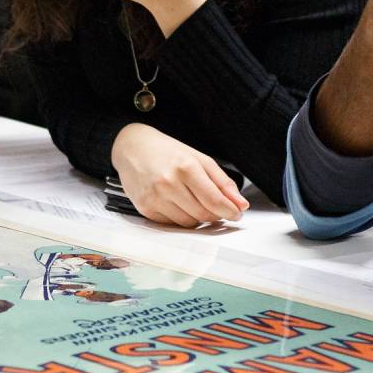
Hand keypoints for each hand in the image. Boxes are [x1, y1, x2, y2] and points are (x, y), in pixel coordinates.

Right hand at [111, 125, 249, 226]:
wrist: (132, 148)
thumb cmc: (166, 152)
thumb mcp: (199, 159)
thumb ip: (222, 182)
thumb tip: (240, 204)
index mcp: (185, 167)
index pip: (214, 200)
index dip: (230, 210)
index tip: (237, 213)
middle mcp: (168, 183)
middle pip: (203, 214)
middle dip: (215, 214)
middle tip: (218, 208)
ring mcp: (155, 197)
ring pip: (188, 223)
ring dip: (198, 217)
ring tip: (194, 201)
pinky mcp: (145, 208)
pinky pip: (172, 224)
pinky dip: (180, 218)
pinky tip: (177, 203)